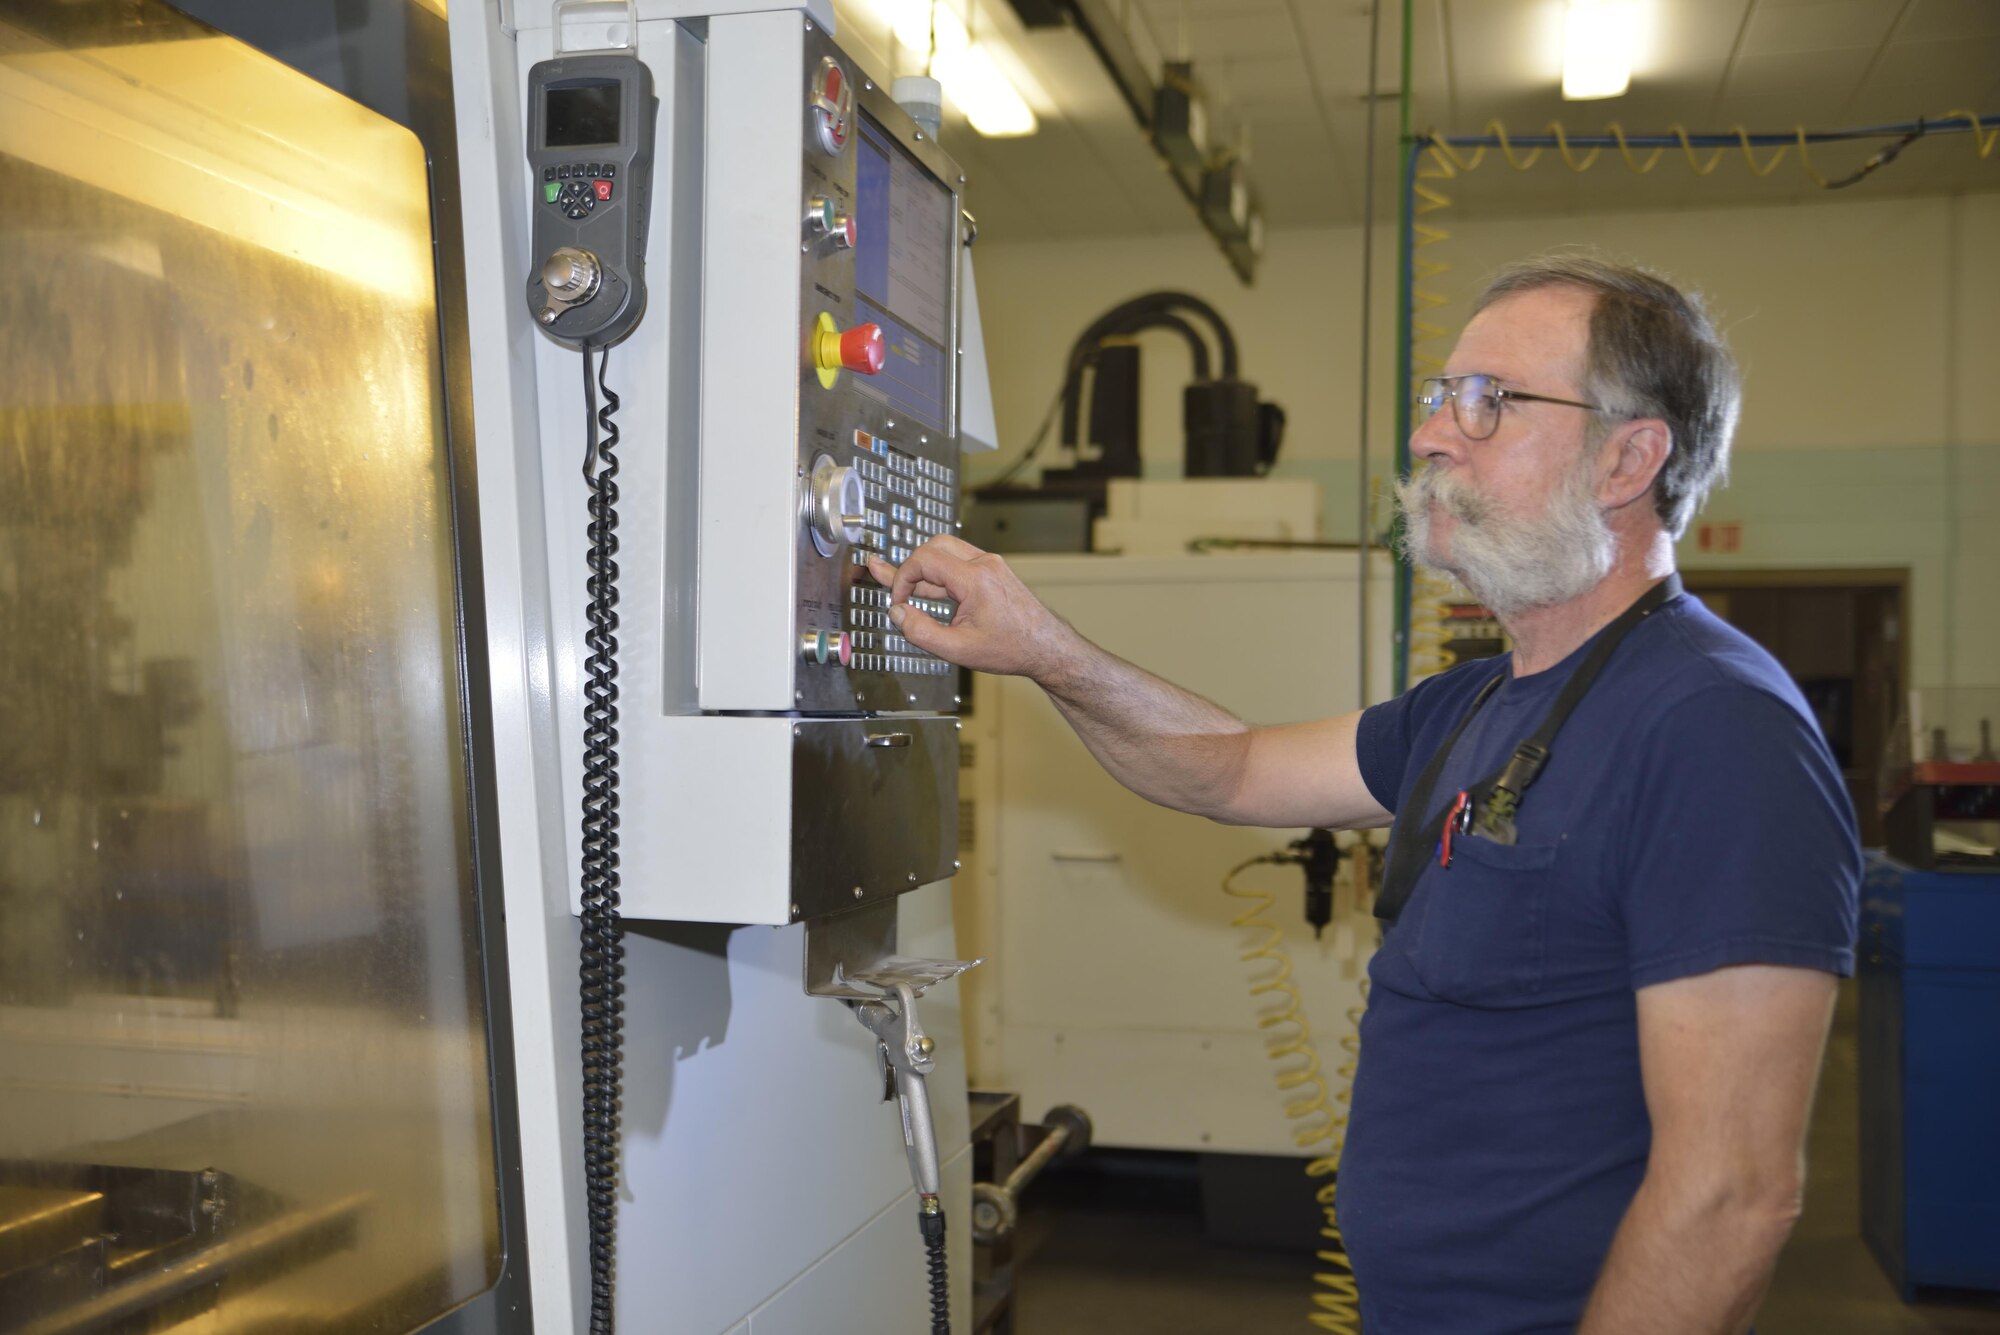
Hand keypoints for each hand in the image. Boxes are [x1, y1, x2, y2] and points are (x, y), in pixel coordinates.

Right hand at [865, 536, 1079, 681]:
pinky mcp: (993, 570)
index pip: (924, 560)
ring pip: (946, 551)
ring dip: (925, 570)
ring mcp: (990, 564)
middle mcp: (984, 564)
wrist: (1046, 647)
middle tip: (897, 591)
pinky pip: (959, 562)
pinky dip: (940, 575)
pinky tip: (928, 592)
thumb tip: (897, 614)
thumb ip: (921, 632)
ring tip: (906, 592)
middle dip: (911, 567)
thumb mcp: (958, 649)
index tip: (898, 602)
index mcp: (975, 580)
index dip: (901, 578)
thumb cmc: (1011, 648)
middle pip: (934, 545)